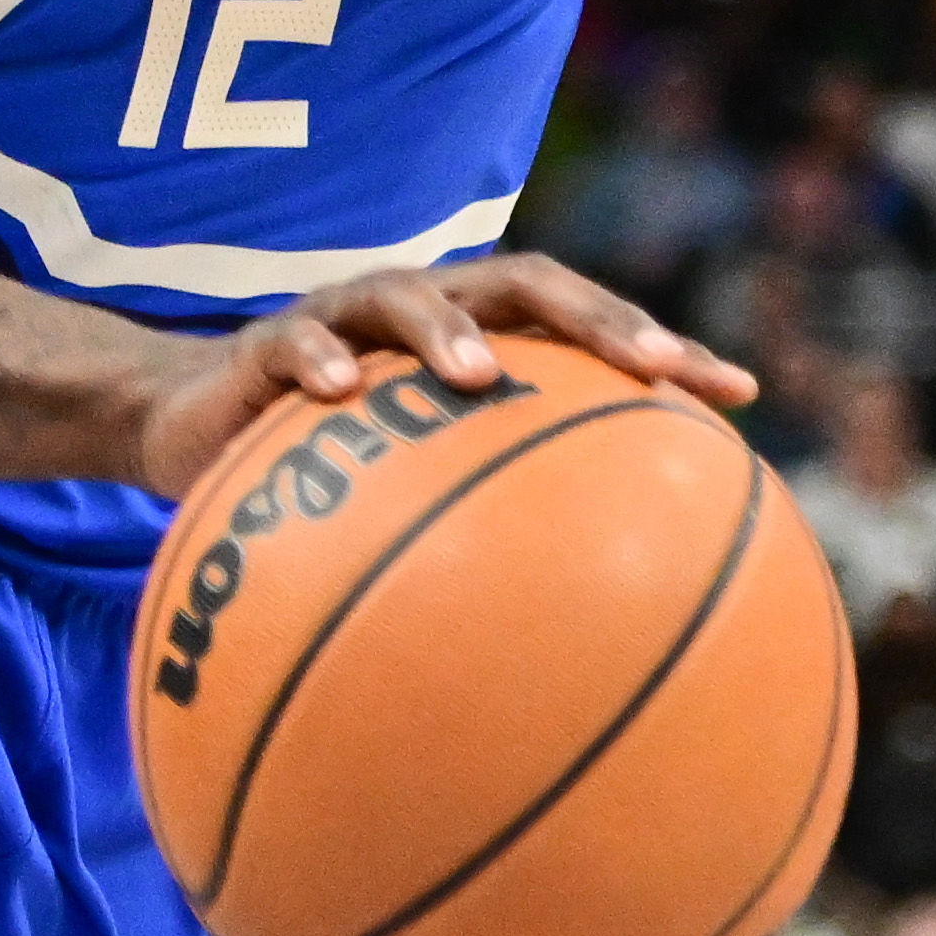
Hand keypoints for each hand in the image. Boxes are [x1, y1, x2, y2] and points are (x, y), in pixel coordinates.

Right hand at [122, 251, 756, 494]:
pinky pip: (291, 343)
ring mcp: (347, 318)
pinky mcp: (265, 347)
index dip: (665, 352)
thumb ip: (502, 546)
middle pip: (525, 284)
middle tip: (649, 367)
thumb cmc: (331, 478)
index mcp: (482, 337)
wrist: (193, 431)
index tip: (741, 397)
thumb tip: (609, 651)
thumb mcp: (418, 506)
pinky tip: (338, 396)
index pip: (590, 327)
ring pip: (406, 298)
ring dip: (443, 333)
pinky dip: (315, 362)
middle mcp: (427, 313)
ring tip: (477, 377)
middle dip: (593, 317)